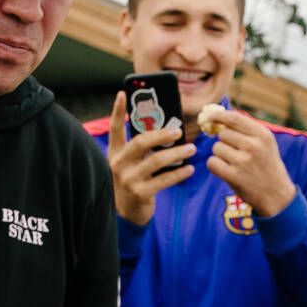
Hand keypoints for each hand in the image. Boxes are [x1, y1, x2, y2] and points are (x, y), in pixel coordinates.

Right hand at [107, 90, 195, 225]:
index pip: (115, 128)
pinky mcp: (140, 193)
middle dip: (161, 134)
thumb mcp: (130, 163)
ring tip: (191, 149)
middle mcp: (119, 164)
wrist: (127, 213)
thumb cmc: (133, 181)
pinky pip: (164, 180)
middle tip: (178, 131)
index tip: (122, 93)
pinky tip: (189, 169)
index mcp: (115, 153)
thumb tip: (166, 129)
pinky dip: (179, 174)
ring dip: (176, 153)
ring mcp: (129, 179)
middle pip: (141, 143)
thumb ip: (140, 148)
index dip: (117, 110)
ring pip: (155, 161)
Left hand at [204, 109, 297, 217]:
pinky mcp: (234, 176)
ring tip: (234, 163)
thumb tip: (219, 116)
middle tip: (234, 152)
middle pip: (222, 133)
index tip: (209, 117)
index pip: (234, 118)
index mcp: (263, 134)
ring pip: (216, 148)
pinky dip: (215, 166)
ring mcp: (243, 161)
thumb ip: (246, 129)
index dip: (218, 116)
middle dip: (224, 141)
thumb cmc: (267, 166)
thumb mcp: (266, 143)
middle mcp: (253, 146)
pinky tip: (226, 171)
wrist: (276, 195)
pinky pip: (212, 162)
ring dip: (220, 155)